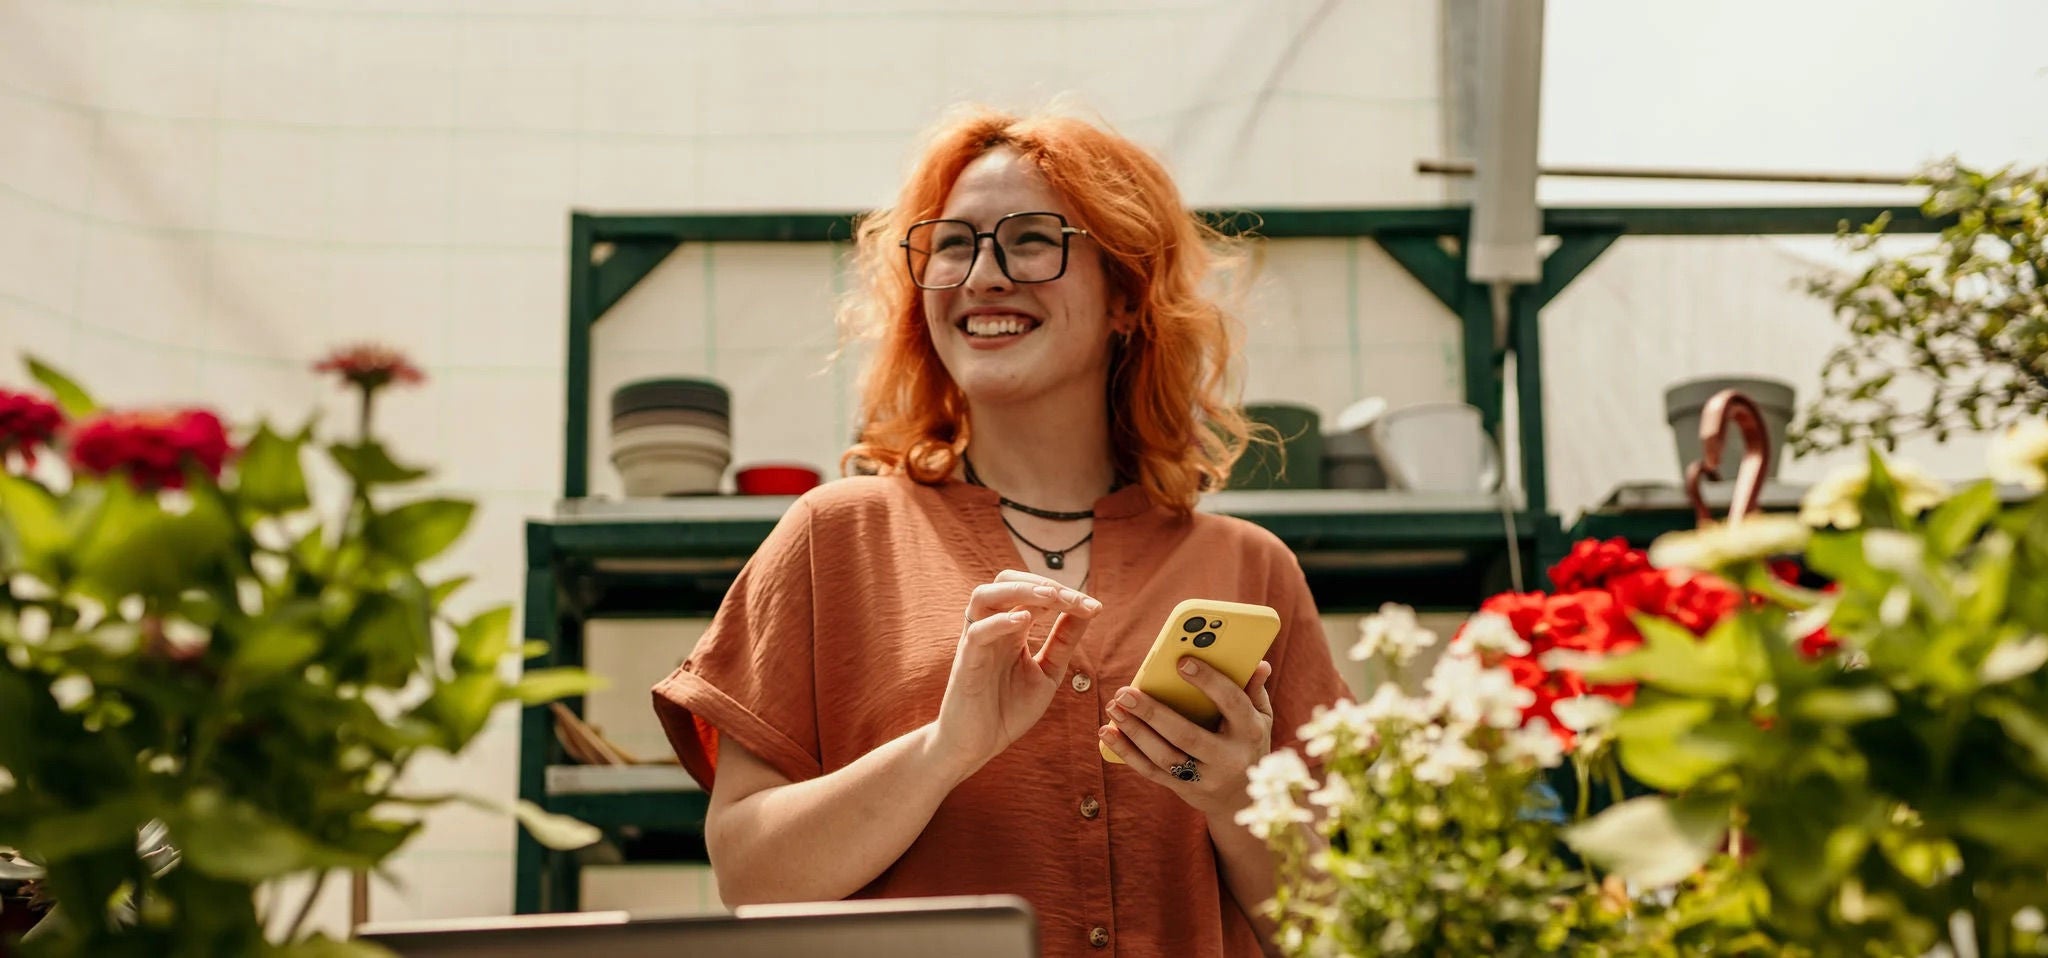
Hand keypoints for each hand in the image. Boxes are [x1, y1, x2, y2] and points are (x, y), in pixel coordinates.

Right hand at [930, 570, 1100, 776]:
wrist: (976, 746)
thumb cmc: (1007, 710)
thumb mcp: (1047, 672)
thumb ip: (1063, 642)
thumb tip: (1088, 610)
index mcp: (1011, 629)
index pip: (1035, 593)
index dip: (1066, 594)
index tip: (1095, 607)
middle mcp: (992, 628)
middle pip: (1007, 580)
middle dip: (1042, 582)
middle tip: (1073, 598)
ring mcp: (976, 642)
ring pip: (985, 595)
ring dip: (1019, 590)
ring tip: (1051, 597)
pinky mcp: (966, 662)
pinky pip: (977, 632)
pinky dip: (1000, 621)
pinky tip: (1025, 621)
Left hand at [1099, 658, 1274, 819]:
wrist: (1241, 801)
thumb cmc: (1247, 745)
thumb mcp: (1261, 719)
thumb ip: (1254, 690)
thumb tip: (1258, 663)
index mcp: (1250, 732)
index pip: (1231, 703)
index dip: (1209, 682)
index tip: (1181, 662)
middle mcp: (1228, 758)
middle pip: (1187, 736)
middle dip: (1153, 713)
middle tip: (1126, 692)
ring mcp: (1204, 778)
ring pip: (1164, 756)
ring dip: (1134, 731)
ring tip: (1114, 707)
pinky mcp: (1183, 789)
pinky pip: (1150, 771)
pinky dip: (1126, 752)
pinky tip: (1108, 732)